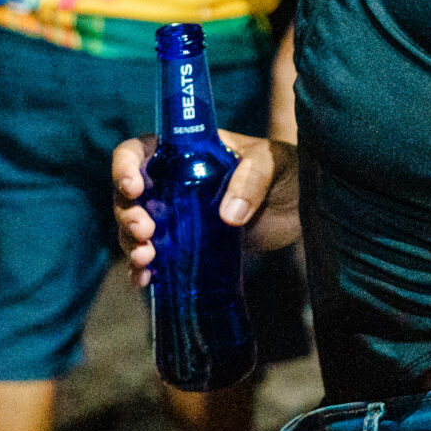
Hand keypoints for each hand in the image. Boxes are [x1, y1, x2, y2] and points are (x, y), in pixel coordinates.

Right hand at [111, 130, 297, 285]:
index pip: (140, 151)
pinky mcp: (188, 246)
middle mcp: (173, 183)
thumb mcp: (273, 162)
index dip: (125, 166)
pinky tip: (144, 279)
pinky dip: (143, 269)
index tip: (133, 187)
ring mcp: (179, 216)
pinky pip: (156, 257)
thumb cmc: (288, 170)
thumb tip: (228, 216)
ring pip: (136, 229)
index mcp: (186, 153)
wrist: (305, 205)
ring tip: (146, 259)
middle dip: (128, 215)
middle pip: (129, 196)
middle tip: (145, 231)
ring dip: (131, 245)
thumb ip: (252, 179)